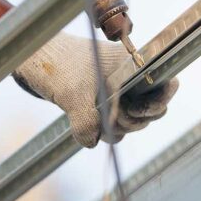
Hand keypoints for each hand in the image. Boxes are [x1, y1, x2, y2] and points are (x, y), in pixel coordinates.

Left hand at [13, 32, 178, 147]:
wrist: (35, 59)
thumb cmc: (57, 66)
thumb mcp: (72, 95)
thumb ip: (87, 122)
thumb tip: (93, 141)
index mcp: (133, 64)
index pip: (165, 82)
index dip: (159, 100)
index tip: (138, 109)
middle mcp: (131, 78)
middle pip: (152, 109)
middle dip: (134, 120)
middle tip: (116, 117)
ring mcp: (119, 91)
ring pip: (134, 120)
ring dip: (119, 128)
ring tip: (97, 122)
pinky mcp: (106, 103)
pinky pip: (116, 125)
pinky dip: (106, 131)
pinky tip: (89, 128)